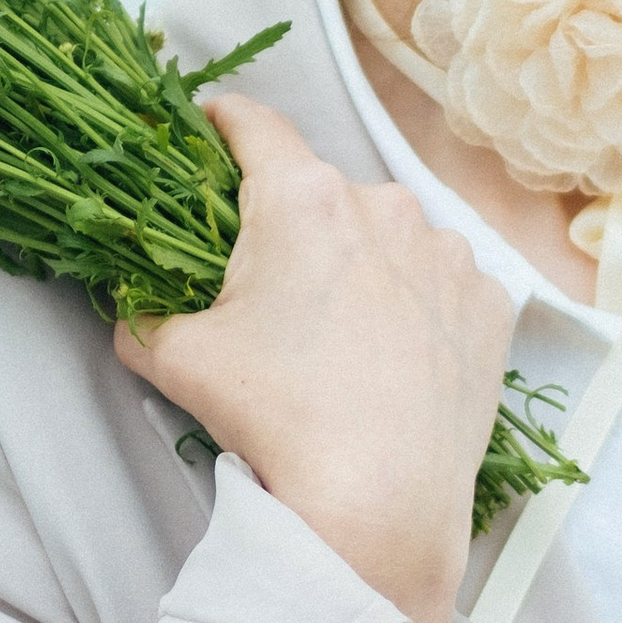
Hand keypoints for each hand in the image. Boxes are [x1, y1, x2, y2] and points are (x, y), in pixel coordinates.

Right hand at [117, 94, 512, 622]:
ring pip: (390, 240)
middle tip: (274, 294)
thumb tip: (131, 314)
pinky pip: (443, 286)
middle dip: (296, 231)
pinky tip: (399, 361)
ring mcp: (447, 254)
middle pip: (325, 196)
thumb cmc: (277, 417)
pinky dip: (419, 309)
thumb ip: (143, 318)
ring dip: (364, 268)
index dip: (226, 121)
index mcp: (303, 200)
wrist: (379, 501)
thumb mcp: (177, 361)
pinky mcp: (490, 304)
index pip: (257, 126)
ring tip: (343, 341)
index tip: (214, 126)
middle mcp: (384, 206)